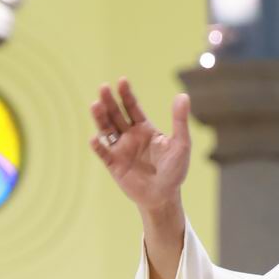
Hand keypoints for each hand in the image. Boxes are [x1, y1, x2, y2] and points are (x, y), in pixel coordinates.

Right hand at [89, 79, 190, 216]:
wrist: (164, 197)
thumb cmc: (174, 170)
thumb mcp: (181, 144)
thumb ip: (179, 121)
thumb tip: (183, 95)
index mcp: (144, 128)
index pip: (132, 107)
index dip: (126, 94)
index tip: (122, 81)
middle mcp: (129, 136)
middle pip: (116, 114)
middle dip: (109, 101)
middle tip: (103, 88)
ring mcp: (120, 149)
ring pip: (106, 130)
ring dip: (100, 118)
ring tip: (95, 105)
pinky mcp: (114, 165)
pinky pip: (103, 153)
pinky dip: (98, 146)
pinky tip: (95, 138)